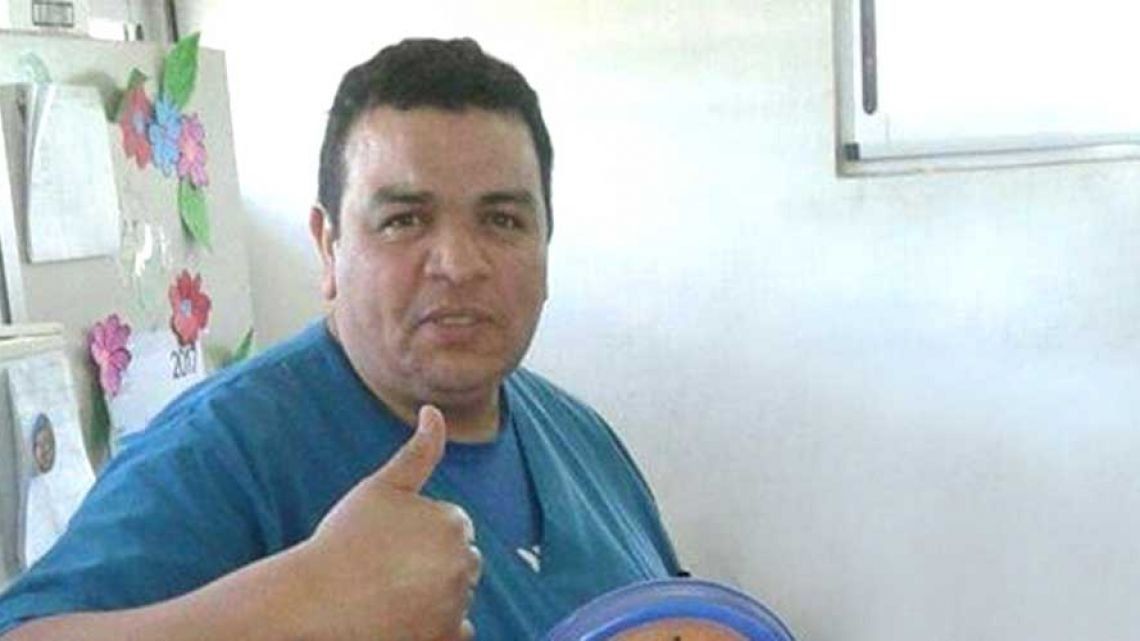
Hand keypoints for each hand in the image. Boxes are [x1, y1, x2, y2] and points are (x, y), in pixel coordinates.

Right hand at [293, 405, 480, 640]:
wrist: (314, 600)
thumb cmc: (343, 539)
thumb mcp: (381, 487)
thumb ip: (418, 451)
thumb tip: (435, 410)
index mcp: (454, 523)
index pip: (452, 528)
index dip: (417, 535)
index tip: (386, 543)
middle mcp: (465, 563)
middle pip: (458, 562)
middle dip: (432, 565)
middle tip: (385, 571)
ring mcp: (456, 604)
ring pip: (457, 594)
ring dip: (435, 594)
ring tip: (388, 593)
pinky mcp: (445, 637)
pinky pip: (459, 630)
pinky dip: (441, 626)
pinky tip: (405, 617)